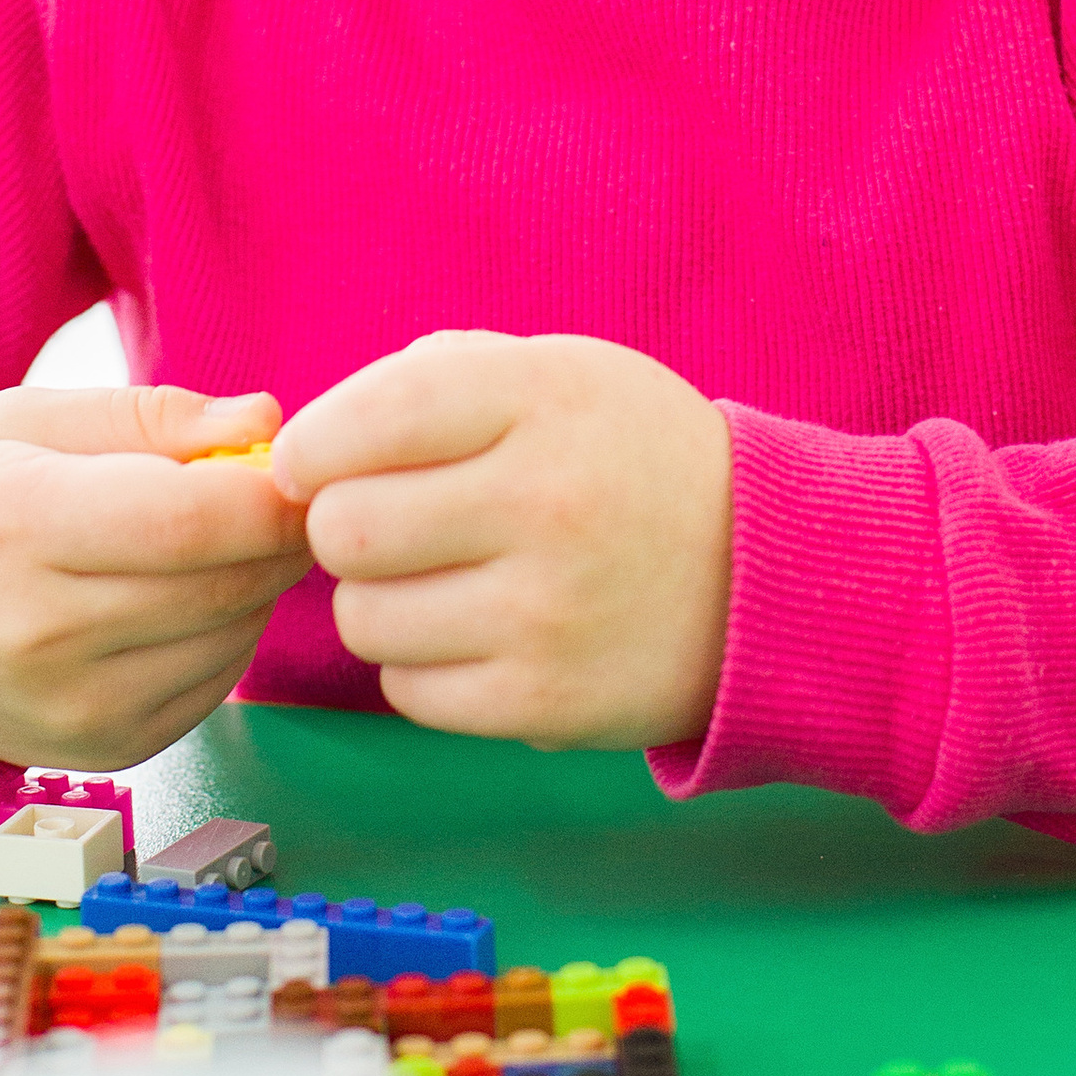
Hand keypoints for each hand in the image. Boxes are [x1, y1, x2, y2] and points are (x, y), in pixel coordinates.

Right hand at [0, 383, 308, 769]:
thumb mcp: (34, 420)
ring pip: (233, 638)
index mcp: (20, 524)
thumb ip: (156, 415)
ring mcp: (71, 708)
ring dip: (255, 587)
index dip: (272, 494)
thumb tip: (267, 419)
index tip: (298, 468)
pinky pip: (215, 686)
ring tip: (214, 545)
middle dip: (278, 536)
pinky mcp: (105, 752)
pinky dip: (227, 637)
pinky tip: (185, 601)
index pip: (193, 519)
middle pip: (226, 584)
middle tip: (277, 498)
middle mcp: (39, 632)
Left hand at [268, 332, 732, 750]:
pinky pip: (408, 691)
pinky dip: (423, 666)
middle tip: (389, 528)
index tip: (312, 465)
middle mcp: (546, 500)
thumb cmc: (631, 460)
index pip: (368, 420)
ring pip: (363, 618)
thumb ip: (436, 379)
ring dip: (382, 601)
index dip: (312, 448)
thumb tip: (308, 449)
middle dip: (345, 528)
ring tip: (442, 581)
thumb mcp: (561, 374)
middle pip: (345, 529)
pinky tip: (476, 634)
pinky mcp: (546, 701)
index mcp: (543, 398)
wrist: (767, 572)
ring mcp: (547, 609)